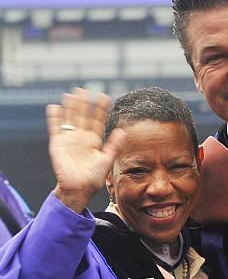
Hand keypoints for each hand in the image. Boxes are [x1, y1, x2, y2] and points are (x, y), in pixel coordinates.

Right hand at [46, 88, 126, 212]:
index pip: (97, 120)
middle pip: (83, 116)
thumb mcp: (107, 160)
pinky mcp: (58, 144)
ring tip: (71, 94)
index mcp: (94, 140)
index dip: (100, 109)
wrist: (79, 188)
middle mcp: (81, 137)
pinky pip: (55, 129)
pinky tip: (54, 107)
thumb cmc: (94, 178)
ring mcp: (69, 139)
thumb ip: (114, 145)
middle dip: (84, 103)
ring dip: (70, 107)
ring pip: (70, 119)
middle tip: (85, 89)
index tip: (104, 96)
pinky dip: (54, 118)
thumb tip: (123, 131)